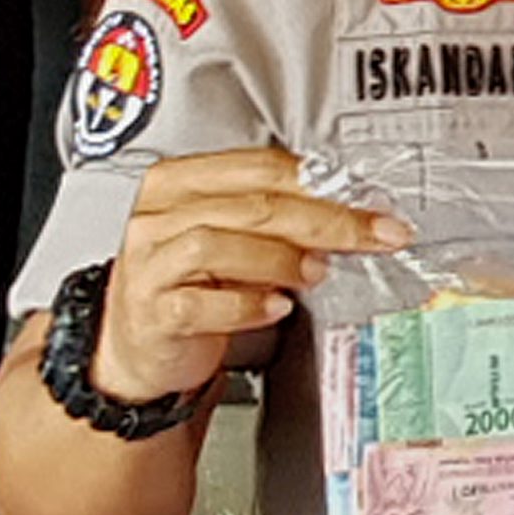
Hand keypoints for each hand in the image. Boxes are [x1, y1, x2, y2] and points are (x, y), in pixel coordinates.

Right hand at [95, 148, 408, 406]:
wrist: (139, 347)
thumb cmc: (190, 285)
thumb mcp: (232, 239)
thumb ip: (278, 219)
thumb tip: (351, 212)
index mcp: (180, 181)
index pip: (261, 167)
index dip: (326, 183)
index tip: (375, 205)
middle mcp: (158, 216)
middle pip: (255, 204)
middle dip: (327, 221)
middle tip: (373, 236)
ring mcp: (149, 263)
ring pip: (221, 245)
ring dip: (282, 259)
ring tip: (317, 273)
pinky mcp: (150, 312)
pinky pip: (201, 303)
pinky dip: (246, 305)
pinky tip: (276, 307)